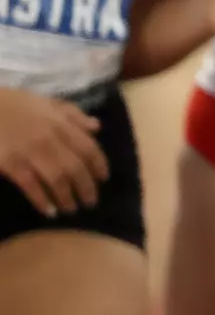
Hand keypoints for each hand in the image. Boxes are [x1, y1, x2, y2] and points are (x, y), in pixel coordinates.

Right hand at [0, 87, 108, 217]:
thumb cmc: (18, 104)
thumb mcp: (50, 102)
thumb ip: (75, 115)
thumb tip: (97, 127)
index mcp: (61, 123)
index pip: (88, 147)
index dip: (99, 165)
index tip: (104, 179)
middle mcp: (50, 139)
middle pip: (75, 167)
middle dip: (86, 187)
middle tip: (91, 202)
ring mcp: (30, 152)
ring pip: (56, 179)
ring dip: (67, 197)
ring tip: (72, 209)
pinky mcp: (11, 164)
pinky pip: (31, 185)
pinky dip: (42, 200)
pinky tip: (49, 211)